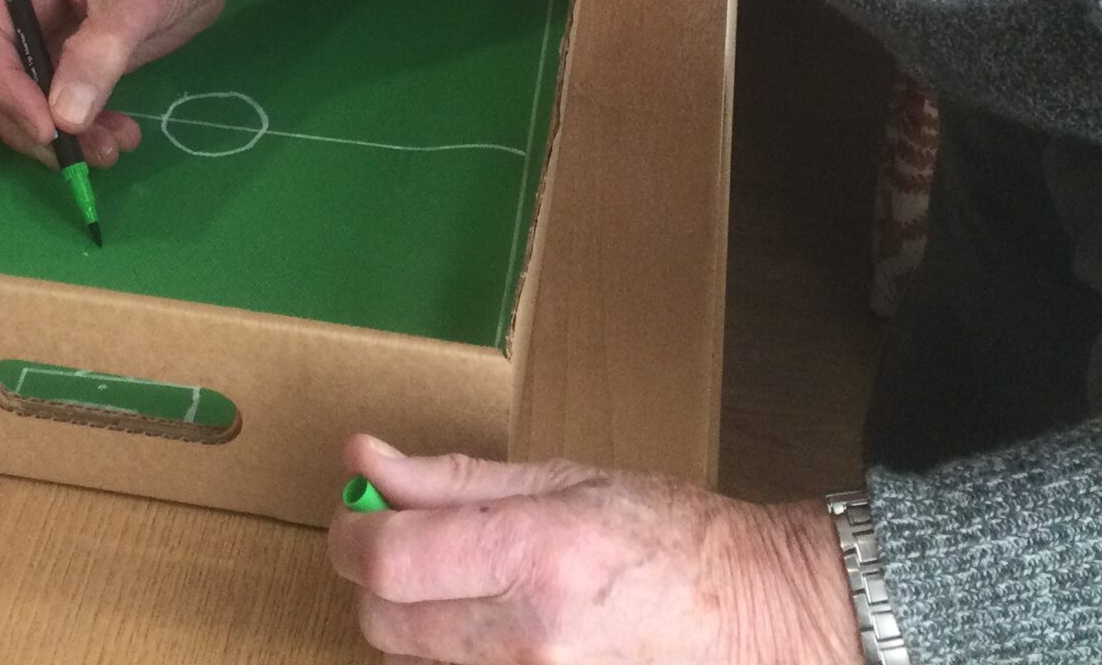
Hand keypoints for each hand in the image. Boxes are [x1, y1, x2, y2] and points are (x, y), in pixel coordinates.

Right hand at [0, 0, 311, 162]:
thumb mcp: (134, 1)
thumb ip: (96, 58)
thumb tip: (64, 120)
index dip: (4, 89)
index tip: (44, 129)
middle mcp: (24, 3)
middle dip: (30, 122)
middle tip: (72, 156)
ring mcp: (51, 31)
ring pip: (30, 98)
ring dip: (61, 134)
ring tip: (109, 152)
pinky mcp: (79, 55)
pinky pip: (65, 101)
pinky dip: (86, 126)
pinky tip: (121, 137)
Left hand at [328, 436, 859, 664]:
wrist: (752, 611)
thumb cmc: (664, 533)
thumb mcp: (560, 479)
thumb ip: (451, 478)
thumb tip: (363, 457)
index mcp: (533, 552)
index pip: (388, 560)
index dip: (349, 533)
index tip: (354, 513)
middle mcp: (528, 635)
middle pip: (383, 622)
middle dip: (376, 579)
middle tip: (405, 544)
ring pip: (411, 664)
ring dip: (411, 624)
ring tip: (460, 588)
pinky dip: (448, 659)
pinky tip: (484, 629)